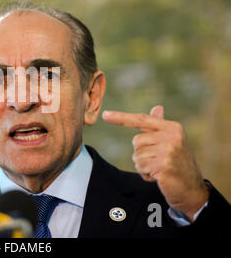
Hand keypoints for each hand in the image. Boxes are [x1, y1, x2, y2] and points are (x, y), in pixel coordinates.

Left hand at [102, 106, 208, 221]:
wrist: (192, 190)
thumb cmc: (178, 164)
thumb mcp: (171, 142)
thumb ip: (160, 126)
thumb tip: (157, 108)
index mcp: (172, 128)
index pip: (142, 120)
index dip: (121, 118)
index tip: (105, 114)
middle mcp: (171, 136)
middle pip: (136, 141)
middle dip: (142, 154)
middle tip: (159, 162)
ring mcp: (168, 151)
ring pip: (137, 155)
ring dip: (144, 166)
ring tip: (160, 169)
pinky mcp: (163, 165)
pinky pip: (140, 167)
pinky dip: (145, 175)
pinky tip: (159, 177)